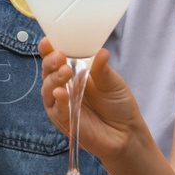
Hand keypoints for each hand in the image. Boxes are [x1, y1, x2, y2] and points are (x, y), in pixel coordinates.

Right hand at [39, 45, 145, 162]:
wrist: (127, 132)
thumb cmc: (118, 104)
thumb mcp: (113, 83)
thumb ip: (102, 69)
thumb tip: (101, 51)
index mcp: (73, 72)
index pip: (56, 58)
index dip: (49, 50)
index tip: (48, 41)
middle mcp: (64, 86)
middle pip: (48, 72)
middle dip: (50, 62)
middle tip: (59, 56)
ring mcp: (61, 103)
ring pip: (47, 89)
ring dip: (53, 79)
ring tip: (64, 72)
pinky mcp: (63, 120)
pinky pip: (55, 109)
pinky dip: (57, 100)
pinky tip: (60, 93)